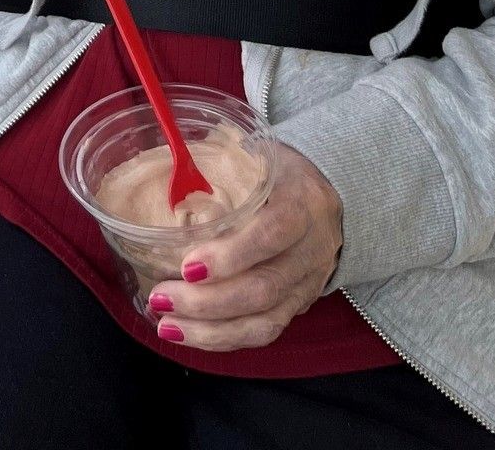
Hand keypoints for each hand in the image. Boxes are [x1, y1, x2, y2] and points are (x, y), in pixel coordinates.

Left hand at [146, 143, 343, 350]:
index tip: (188, 266)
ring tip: (167, 325)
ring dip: (212, 330)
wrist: (334, 194)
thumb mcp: (258, 156)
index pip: (272, 233)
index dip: (232, 255)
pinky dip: (225, 339)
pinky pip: (265, 332)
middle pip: (264, 288)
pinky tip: (189, 333)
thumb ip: (220, 164)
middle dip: (209, 302)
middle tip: (161, 297)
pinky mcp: (299, 306)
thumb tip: (162, 167)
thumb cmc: (279, 171)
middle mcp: (311, 250)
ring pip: (265, 321)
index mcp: (301, 203)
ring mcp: (307, 284)